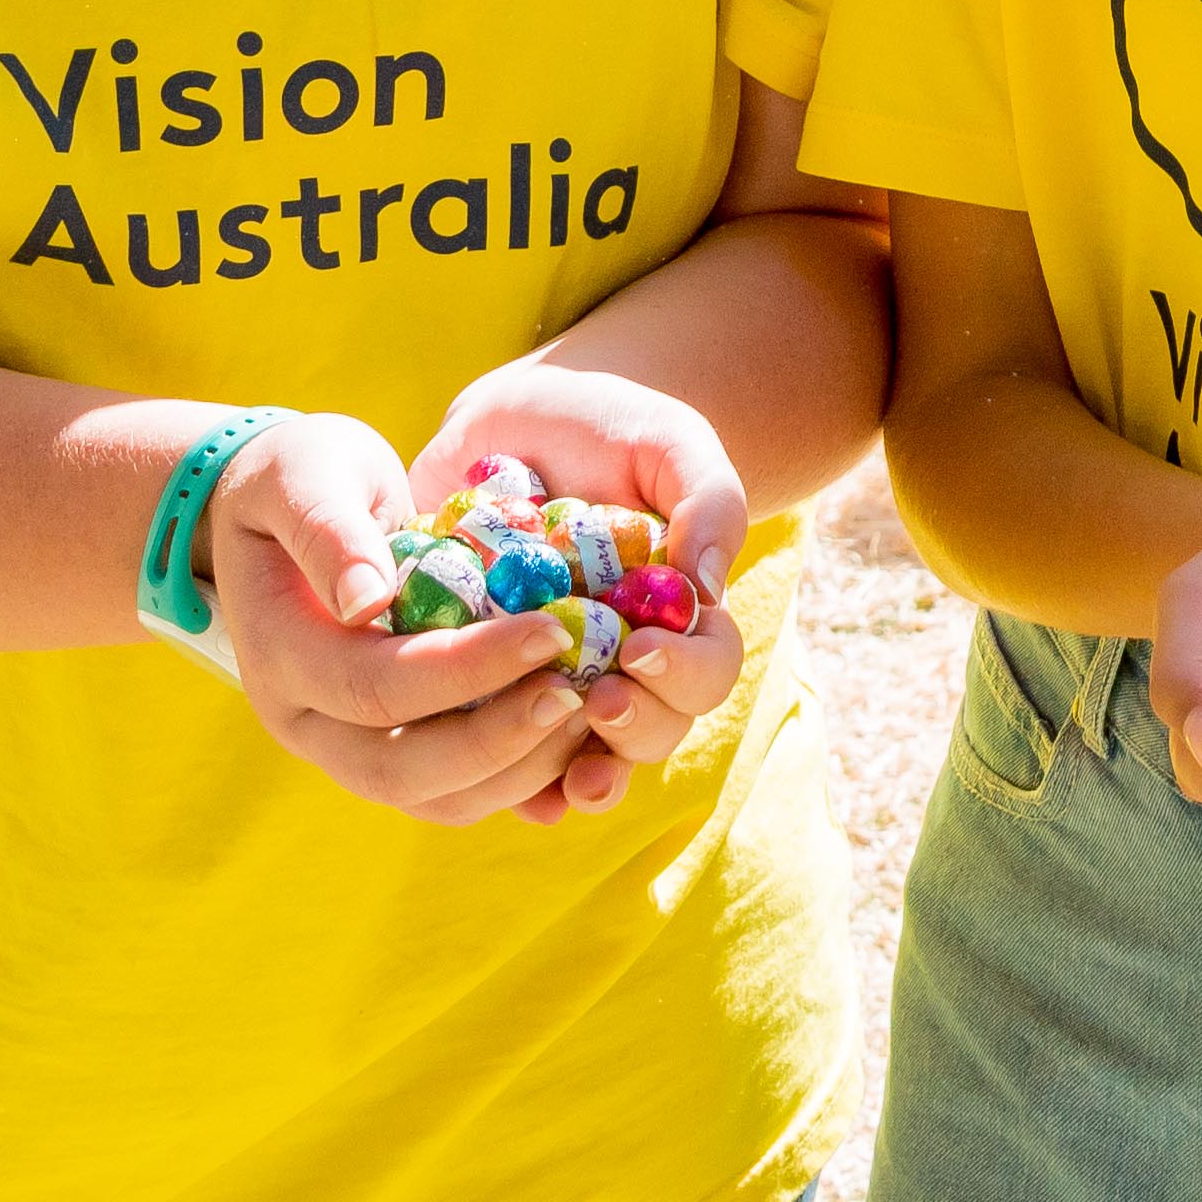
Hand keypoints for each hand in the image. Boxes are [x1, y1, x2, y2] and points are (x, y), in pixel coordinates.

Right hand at [200, 407, 602, 828]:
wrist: (280, 512)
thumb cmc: (301, 477)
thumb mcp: (305, 475)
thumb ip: (329, 530)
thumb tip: (368, 600)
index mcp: (281, 655)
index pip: (374, 686)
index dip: (465, 670)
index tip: (550, 631)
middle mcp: (307, 721)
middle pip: (400, 769)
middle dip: (496, 740)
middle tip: (576, 695)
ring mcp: (346, 747)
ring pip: (434, 798)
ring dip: (517, 770)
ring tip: (588, 713)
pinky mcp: (392, 750)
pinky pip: (457, 794)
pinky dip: (520, 782)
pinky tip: (580, 746)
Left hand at [417, 360, 753, 818]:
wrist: (508, 422)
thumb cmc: (605, 426)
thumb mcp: (668, 440)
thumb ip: (709, 502)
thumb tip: (708, 591)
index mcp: (681, 616)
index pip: (709, 670)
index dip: (686, 674)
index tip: (643, 649)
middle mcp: (626, 660)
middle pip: (657, 729)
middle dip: (637, 725)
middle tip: (600, 696)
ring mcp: (560, 678)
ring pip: (587, 757)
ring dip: (576, 766)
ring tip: (550, 739)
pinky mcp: (492, 684)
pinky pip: (511, 757)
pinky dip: (514, 779)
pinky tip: (504, 777)